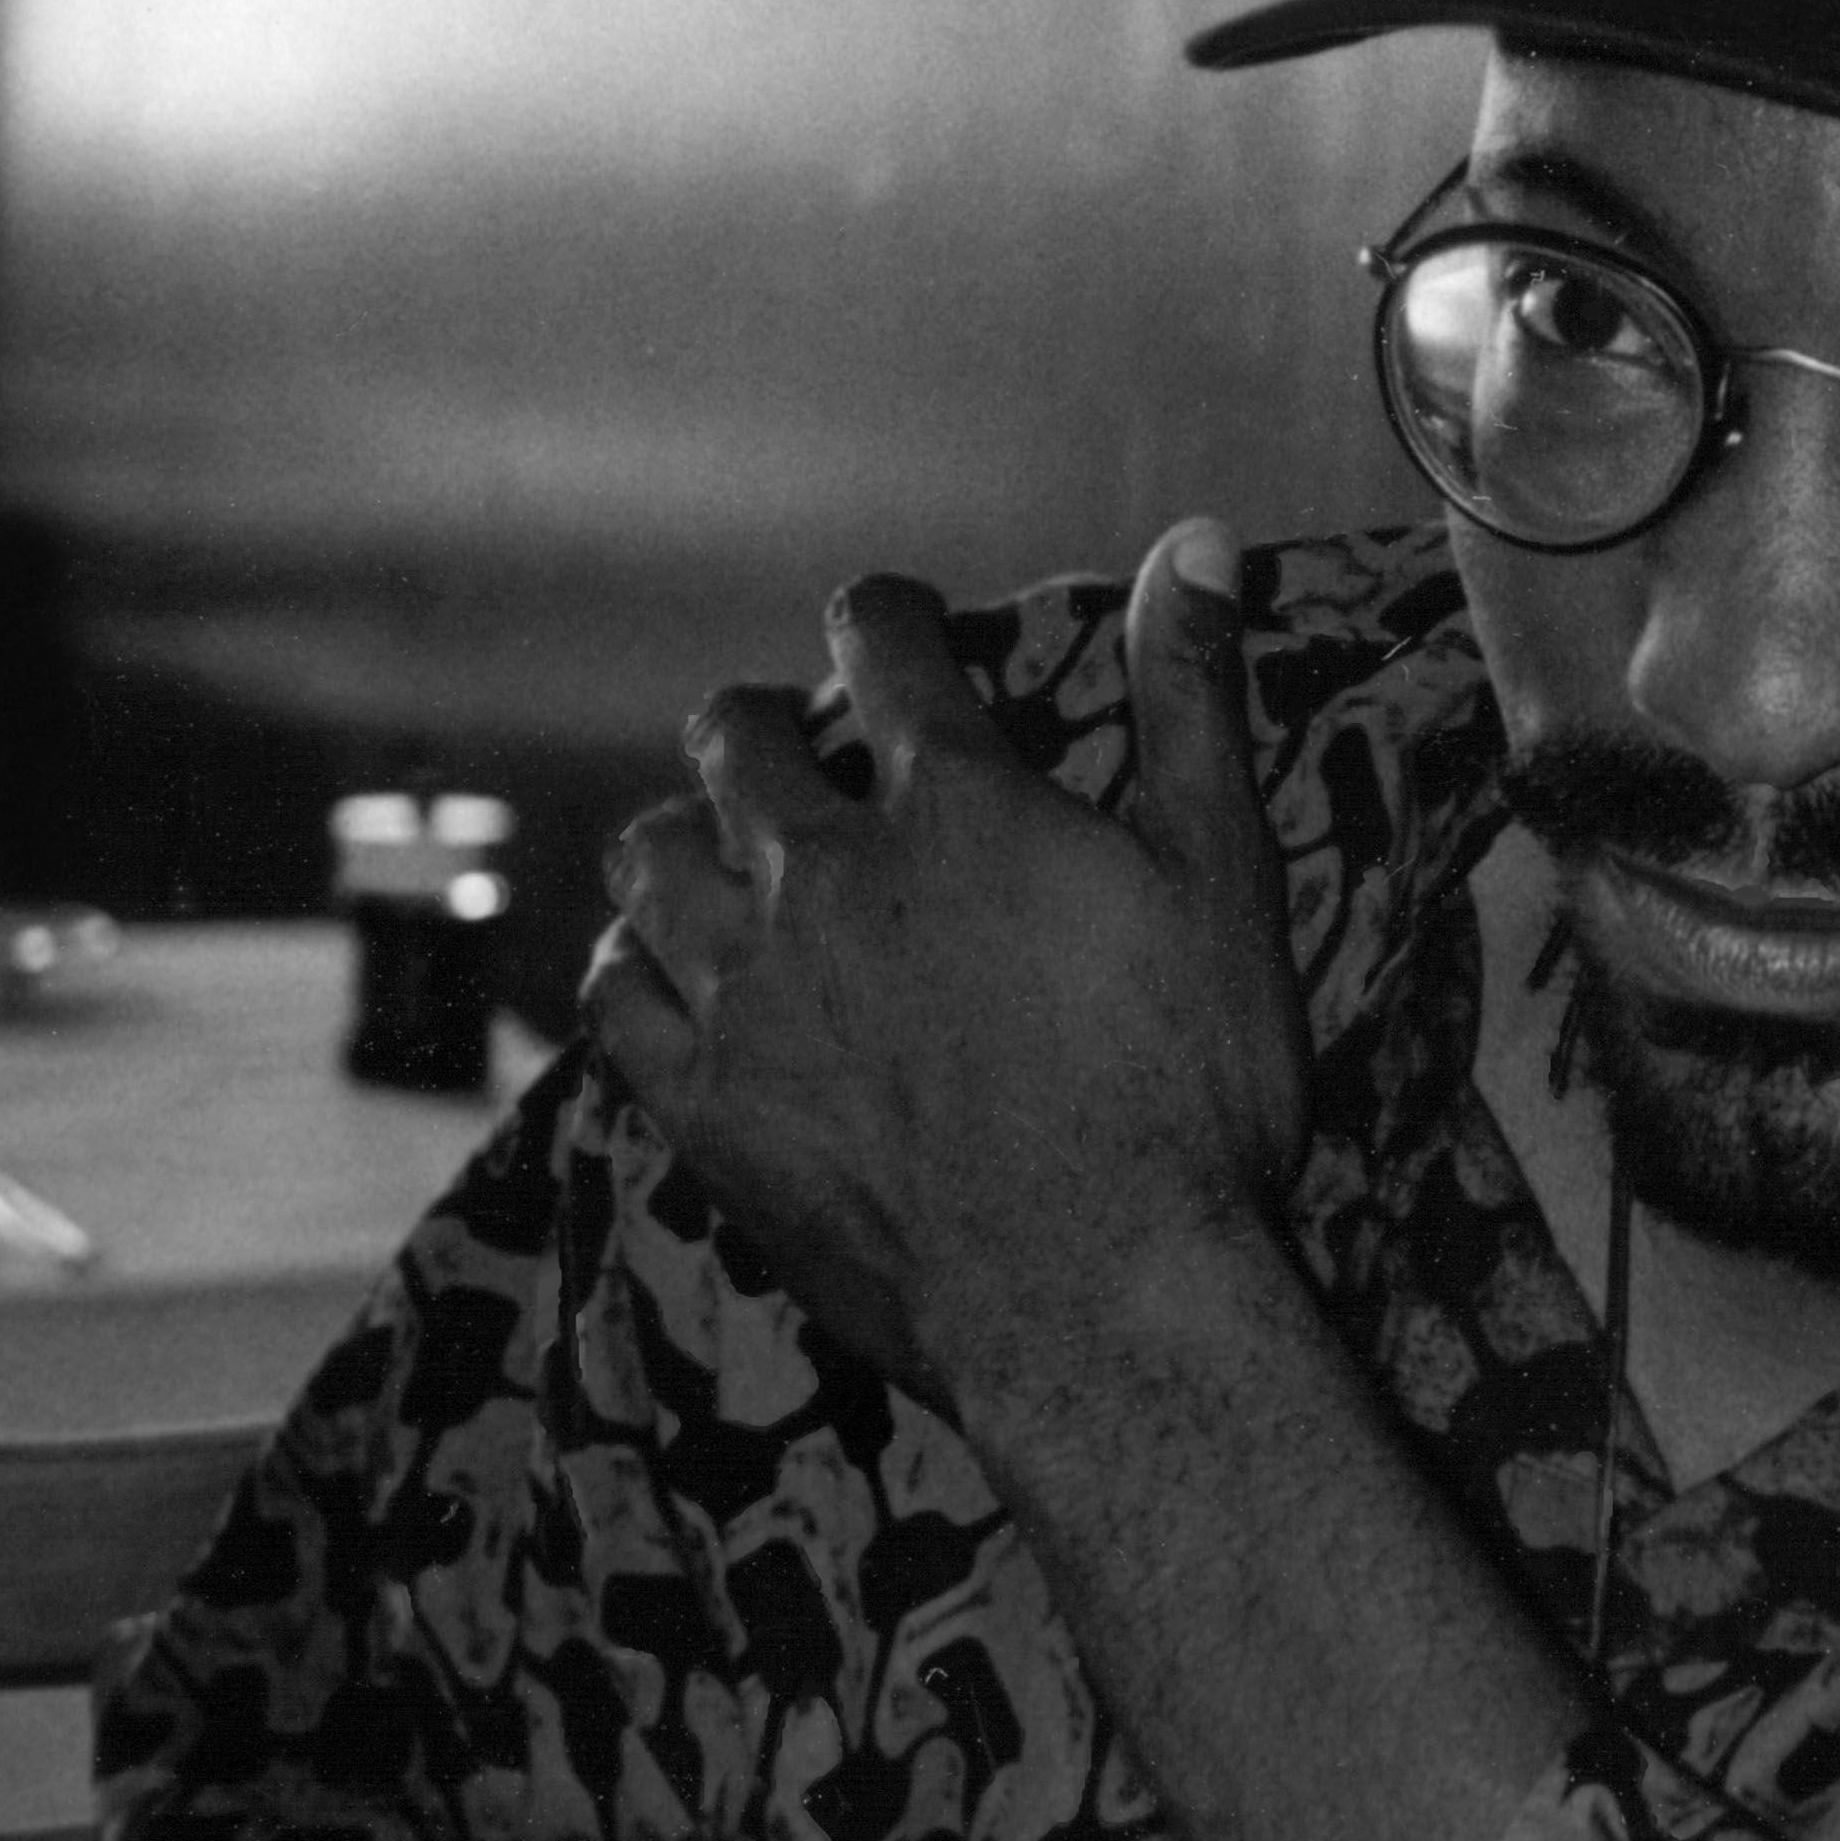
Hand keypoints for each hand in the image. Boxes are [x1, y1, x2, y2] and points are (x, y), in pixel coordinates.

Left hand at [580, 523, 1306, 1410]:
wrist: (1101, 1302)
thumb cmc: (1189, 1094)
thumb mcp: (1225, 877)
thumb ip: (1195, 699)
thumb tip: (1201, 537)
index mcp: (956, 801)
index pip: (883, 645)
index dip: (888, 617)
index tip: (898, 628)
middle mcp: (825, 873)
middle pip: (739, 737)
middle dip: (767, 722)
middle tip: (803, 750)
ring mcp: (748, 991)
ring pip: (653, 854)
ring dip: (685, 831)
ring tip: (723, 851)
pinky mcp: (705, 1104)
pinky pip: (614, 996)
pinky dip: (629, 961)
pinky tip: (661, 968)